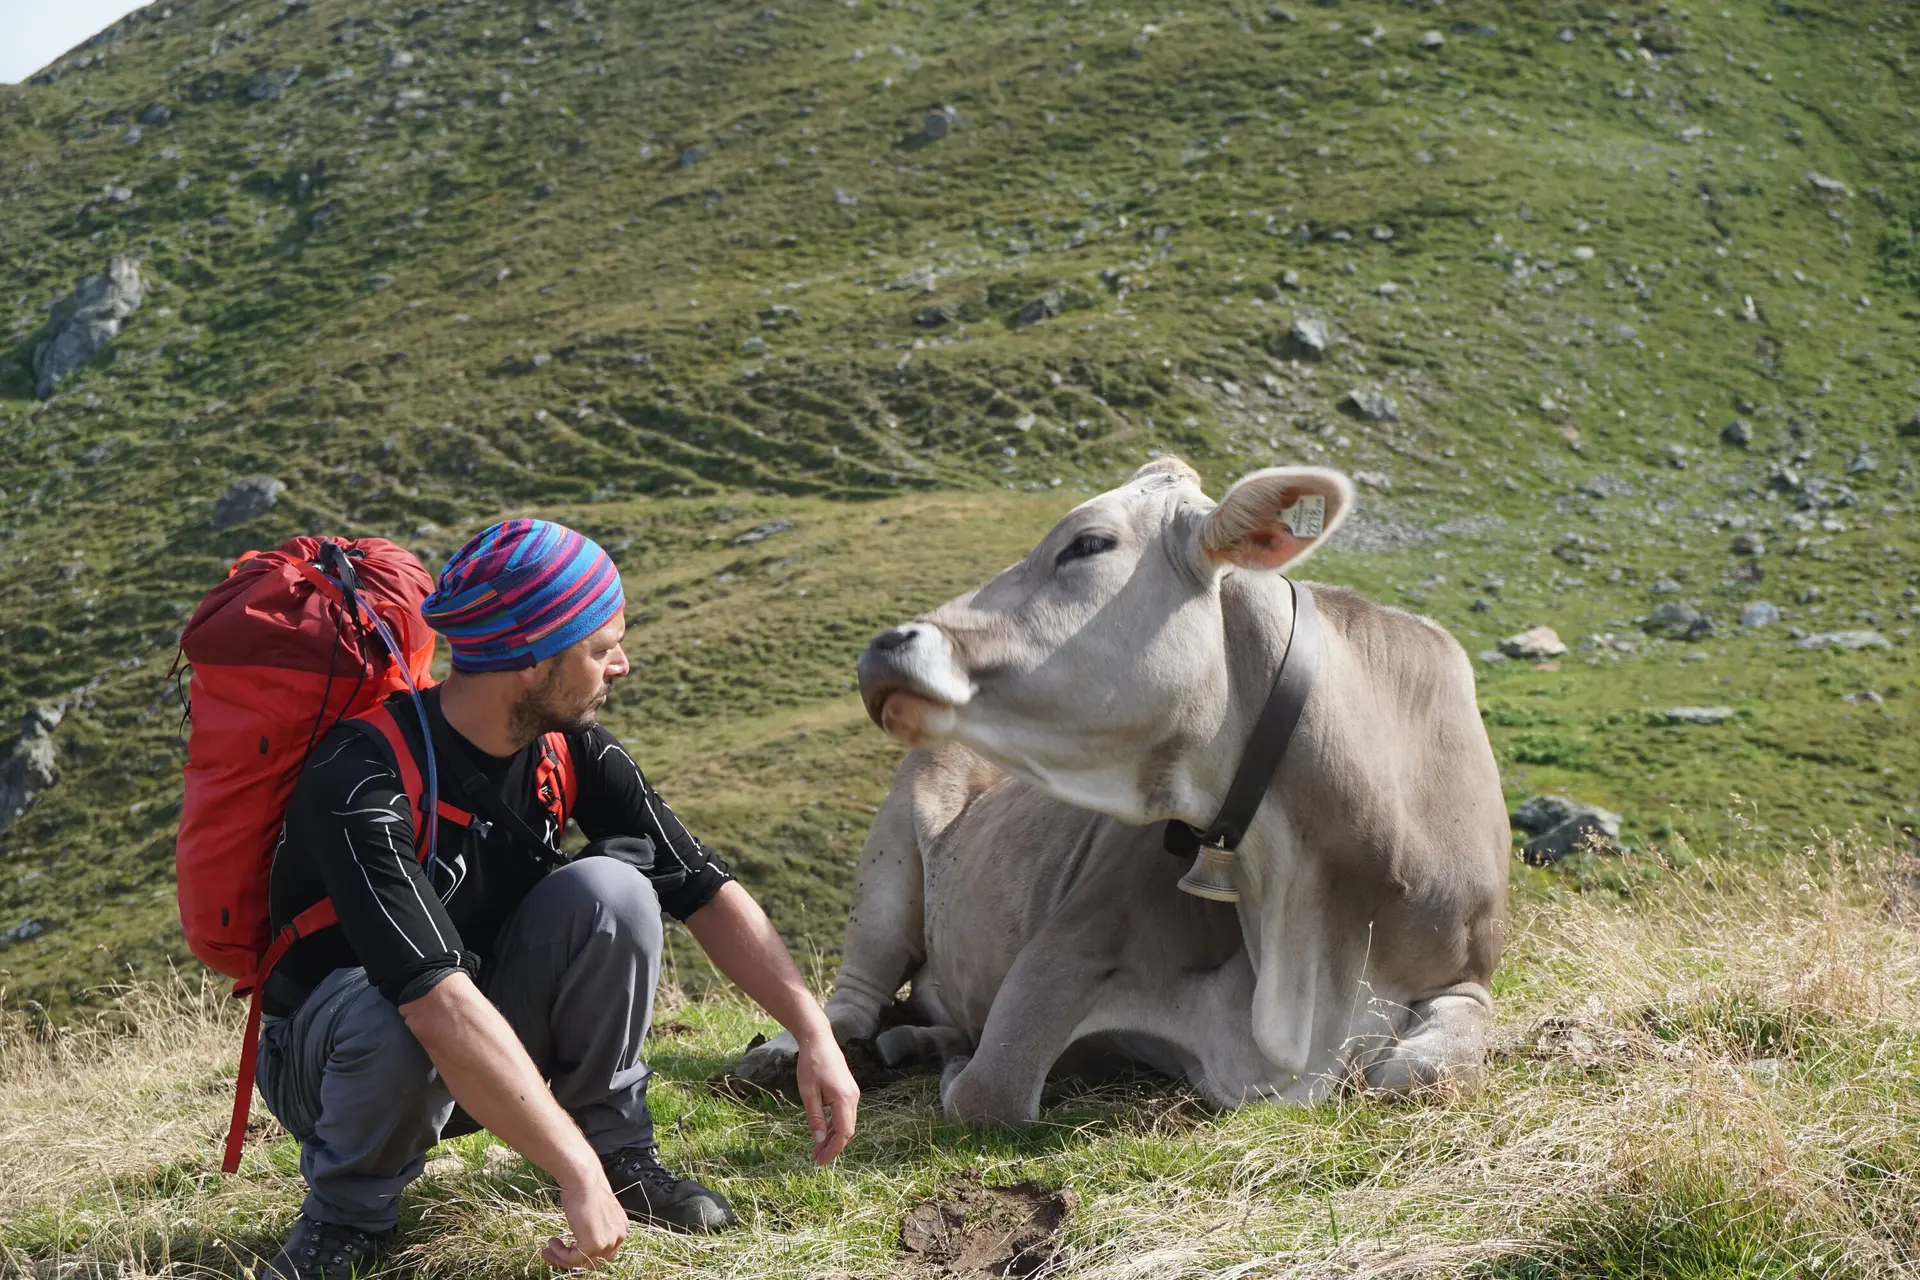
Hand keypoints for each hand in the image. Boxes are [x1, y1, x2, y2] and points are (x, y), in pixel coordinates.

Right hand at [542, 1172, 626, 1269]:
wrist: (582, 1179)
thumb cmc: (583, 1190)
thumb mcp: (592, 1213)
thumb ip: (592, 1229)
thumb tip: (577, 1245)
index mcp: (620, 1227)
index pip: (603, 1253)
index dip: (582, 1254)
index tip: (564, 1249)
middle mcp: (618, 1236)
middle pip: (594, 1261)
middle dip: (570, 1260)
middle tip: (551, 1253)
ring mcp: (608, 1241)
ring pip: (582, 1262)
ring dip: (561, 1258)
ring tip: (548, 1249)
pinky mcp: (595, 1244)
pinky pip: (573, 1259)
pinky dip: (560, 1254)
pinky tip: (552, 1242)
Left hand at [794, 1031, 860, 1164]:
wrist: (819, 1040)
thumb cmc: (811, 1064)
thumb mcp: (808, 1092)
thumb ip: (815, 1117)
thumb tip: (818, 1140)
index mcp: (844, 1099)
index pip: (843, 1133)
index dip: (833, 1150)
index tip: (820, 1161)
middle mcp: (853, 1097)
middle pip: (847, 1130)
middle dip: (832, 1146)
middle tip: (816, 1158)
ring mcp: (852, 1093)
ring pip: (846, 1122)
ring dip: (833, 1136)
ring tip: (817, 1148)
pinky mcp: (848, 1090)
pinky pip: (844, 1113)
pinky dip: (834, 1125)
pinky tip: (823, 1131)